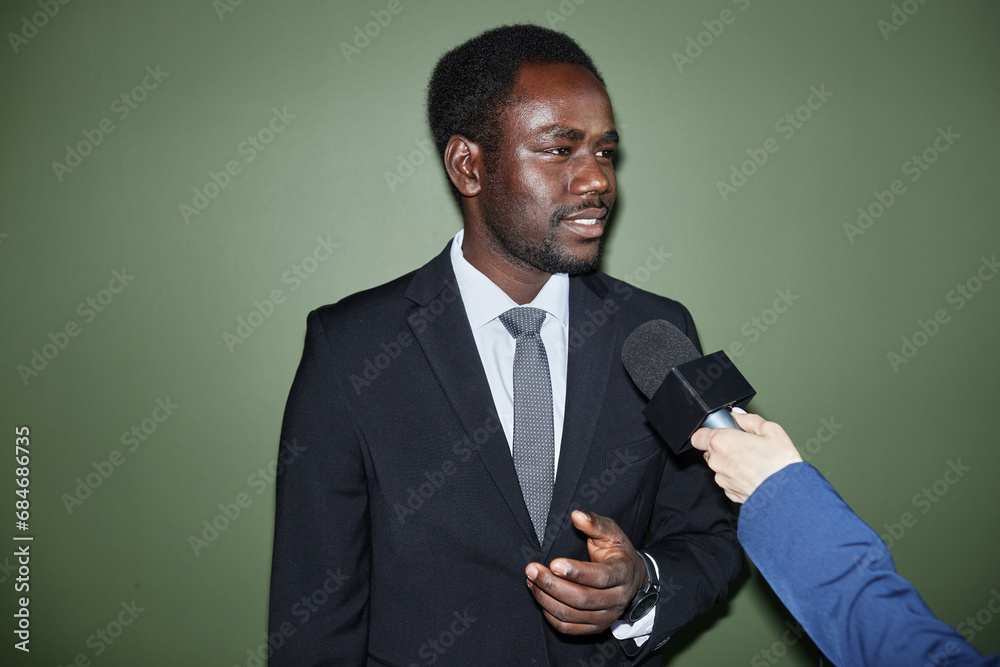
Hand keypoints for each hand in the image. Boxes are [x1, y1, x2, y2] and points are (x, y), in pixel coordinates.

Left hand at [525, 510, 646, 634]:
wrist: (632, 579)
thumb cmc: (618, 552)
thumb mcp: (612, 533)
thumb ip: (595, 523)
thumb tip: (576, 515)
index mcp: (623, 573)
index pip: (600, 577)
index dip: (576, 572)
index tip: (553, 564)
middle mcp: (617, 598)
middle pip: (582, 599)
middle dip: (552, 585)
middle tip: (532, 570)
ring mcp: (607, 616)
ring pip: (572, 615)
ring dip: (547, 599)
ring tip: (531, 581)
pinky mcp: (596, 627)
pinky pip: (569, 628)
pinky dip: (550, 614)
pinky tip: (541, 596)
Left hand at [690, 411, 802, 503]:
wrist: (788, 495)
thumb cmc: (780, 464)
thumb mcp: (771, 430)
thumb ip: (749, 420)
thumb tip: (739, 416)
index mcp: (721, 442)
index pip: (698, 435)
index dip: (709, 432)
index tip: (722, 431)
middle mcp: (717, 461)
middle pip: (711, 450)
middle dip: (725, 446)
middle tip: (746, 445)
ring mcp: (722, 479)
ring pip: (720, 466)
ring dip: (732, 463)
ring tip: (755, 462)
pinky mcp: (729, 493)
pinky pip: (729, 480)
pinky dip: (738, 477)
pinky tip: (754, 474)